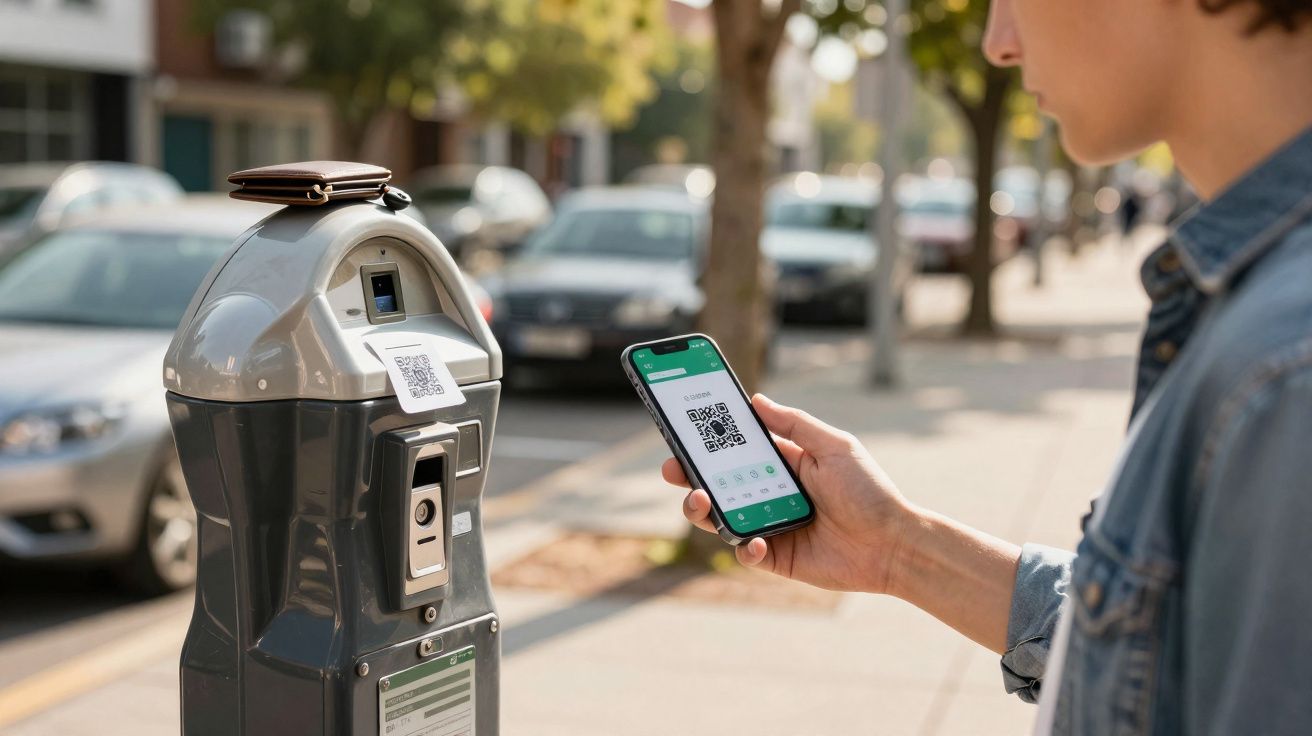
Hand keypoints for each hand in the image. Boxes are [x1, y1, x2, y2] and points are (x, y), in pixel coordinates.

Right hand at [662, 394, 916, 594]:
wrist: (895, 544)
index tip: (682, 429)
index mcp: (782, 463)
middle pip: (717, 483)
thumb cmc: (869, 491)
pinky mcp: (776, 557)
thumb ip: (794, 425)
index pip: (735, 449)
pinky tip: (754, 540)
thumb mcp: (834, 446)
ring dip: (703, 510)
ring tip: (700, 500)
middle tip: (672, 468)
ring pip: (721, 518)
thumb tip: (756, 400)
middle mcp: (769, 493)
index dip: (707, 441)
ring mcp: (770, 525)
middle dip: (689, 475)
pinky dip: (743, 546)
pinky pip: (746, 552)